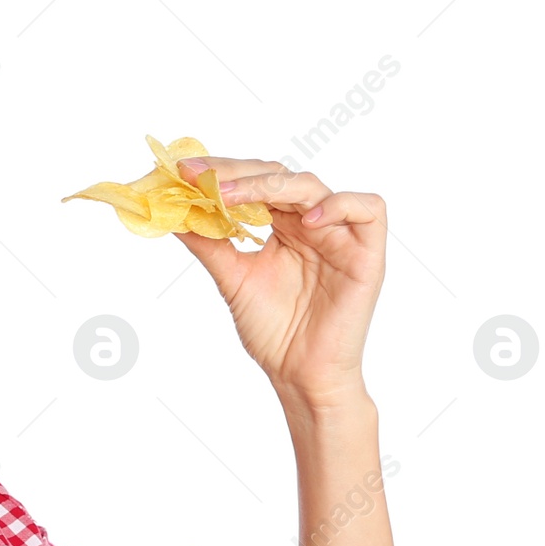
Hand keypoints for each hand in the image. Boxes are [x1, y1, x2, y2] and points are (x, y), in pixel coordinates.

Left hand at [172, 155, 386, 410]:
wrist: (299, 374)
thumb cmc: (274, 332)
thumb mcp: (233, 280)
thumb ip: (210, 245)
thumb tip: (177, 215)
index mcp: (282, 226)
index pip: (255, 183)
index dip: (222, 174)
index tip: (184, 172)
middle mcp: (310, 223)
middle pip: (279, 176)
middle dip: (237, 174)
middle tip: (200, 176)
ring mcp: (339, 235)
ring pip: (313, 186)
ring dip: (271, 184)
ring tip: (232, 195)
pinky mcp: (367, 252)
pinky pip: (368, 209)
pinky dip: (338, 206)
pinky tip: (305, 219)